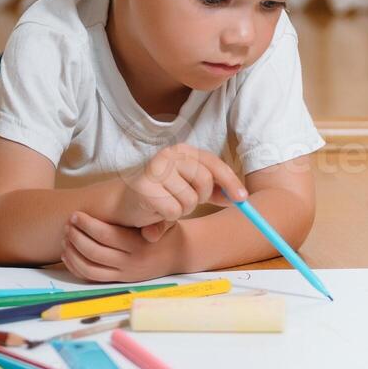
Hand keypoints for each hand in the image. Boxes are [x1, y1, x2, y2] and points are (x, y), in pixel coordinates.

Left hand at [62, 212, 182, 282]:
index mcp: (139, 246)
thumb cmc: (168, 233)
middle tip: (68, 224)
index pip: (106, 236)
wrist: (179, 255)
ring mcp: (124, 273)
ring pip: (89, 268)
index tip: (76, 215)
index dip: (87, 225)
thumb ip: (154, 218)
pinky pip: (91, 277)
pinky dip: (76, 267)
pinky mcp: (119, 280)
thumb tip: (144, 210)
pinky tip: (68, 254)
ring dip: (73, 253)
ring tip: (66, 238)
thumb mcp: (166, 222)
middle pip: (94, 252)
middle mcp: (130, 262)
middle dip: (76, 237)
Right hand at [112, 144, 246, 240]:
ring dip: (182, 209)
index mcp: (183, 151)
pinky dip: (168, 218)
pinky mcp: (145, 188)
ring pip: (190, 200)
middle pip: (205, 182)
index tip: (243, 199)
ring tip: (167, 205)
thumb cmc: (162, 195)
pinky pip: (173, 211)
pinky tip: (157, 212)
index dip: (231, 182)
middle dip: (200, 199)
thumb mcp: (192, 189)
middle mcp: (170, 155)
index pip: (214, 164)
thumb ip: (215, 191)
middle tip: (185, 202)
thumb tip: (241, 197)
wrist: (125, 204)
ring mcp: (156, 169)